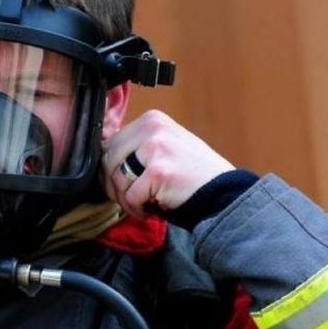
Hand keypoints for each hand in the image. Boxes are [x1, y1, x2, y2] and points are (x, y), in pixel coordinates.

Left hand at [100, 110, 233, 217]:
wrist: (224, 193)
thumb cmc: (193, 176)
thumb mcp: (165, 147)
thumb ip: (137, 146)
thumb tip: (103, 156)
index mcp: (151, 119)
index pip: (110, 143)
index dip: (112, 169)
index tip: (124, 184)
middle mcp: (152, 127)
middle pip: (107, 160)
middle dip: (114, 186)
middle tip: (131, 199)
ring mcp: (155, 148)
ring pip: (115, 178)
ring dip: (125, 199)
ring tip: (144, 204)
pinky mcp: (158, 172)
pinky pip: (130, 196)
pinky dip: (137, 208)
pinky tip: (152, 209)